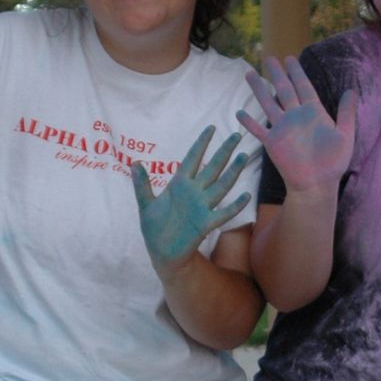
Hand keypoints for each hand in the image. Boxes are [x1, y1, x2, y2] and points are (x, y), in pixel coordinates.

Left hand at [132, 126, 251, 272]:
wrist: (161, 253)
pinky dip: (234, 206)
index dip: (201, 144)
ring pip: (221, 185)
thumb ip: (142, 185)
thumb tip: (135, 163)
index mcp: (179, 184)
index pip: (192, 158)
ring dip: (232, 172)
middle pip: (212, 167)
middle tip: (236, 135)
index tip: (211, 128)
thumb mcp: (145, 205)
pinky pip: (223, 213)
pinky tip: (245, 196)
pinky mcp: (205, 224)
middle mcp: (194, 192)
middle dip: (224, 151)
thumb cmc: (154, 228)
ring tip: (243, 156)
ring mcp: (202, 207)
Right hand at [237, 56, 355, 194]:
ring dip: (259, 89)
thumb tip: (352, 90)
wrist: (317, 184)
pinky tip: (240, 113)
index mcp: (313, 113)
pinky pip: (258, 130)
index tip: (290, 58)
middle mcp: (295, 117)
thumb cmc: (333, 163)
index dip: (296, 72)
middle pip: (284, 89)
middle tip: (268, 57)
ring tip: (249, 74)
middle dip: (276, 74)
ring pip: (268, 103)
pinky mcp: (272, 143)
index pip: (303, 86)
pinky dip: (249, 122)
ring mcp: (282, 129)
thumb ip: (346, 113)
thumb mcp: (345, 135)